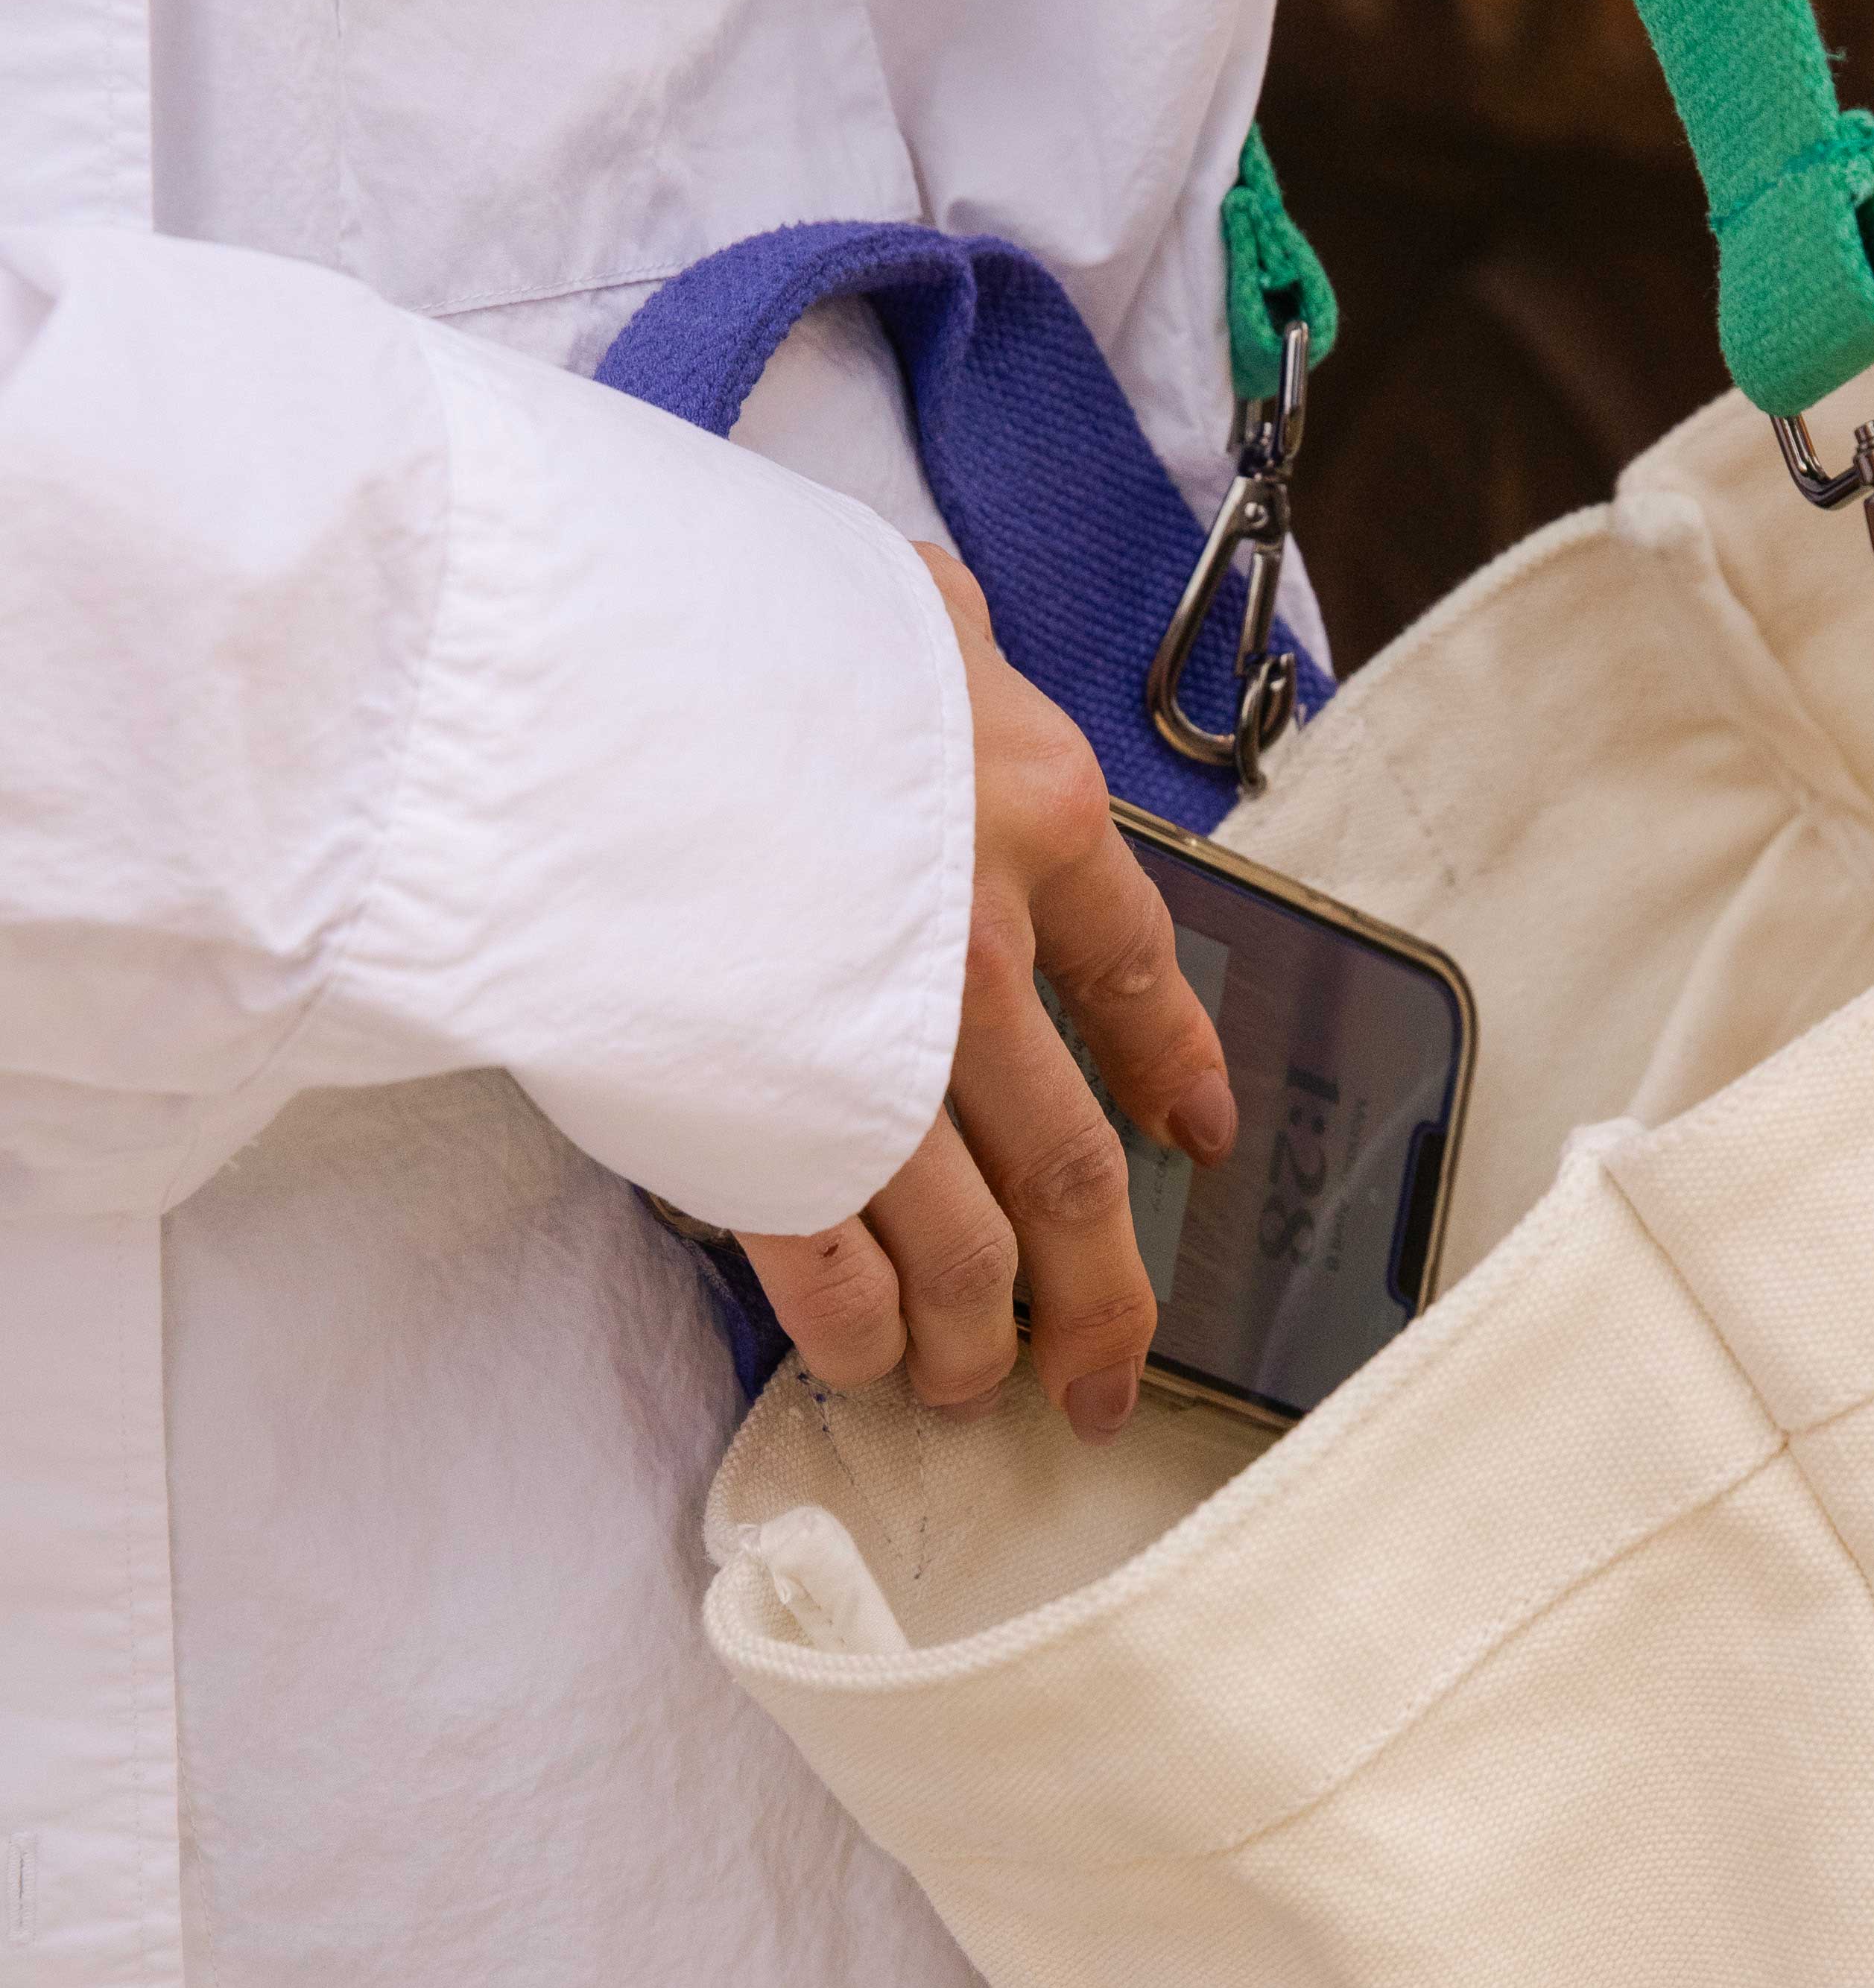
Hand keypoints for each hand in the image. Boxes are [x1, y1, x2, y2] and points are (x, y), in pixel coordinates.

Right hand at [735, 550, 1233, 1437]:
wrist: (564, 681)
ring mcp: (878, 1058)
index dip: (1173, 1067)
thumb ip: (932, 642)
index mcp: (1031, 814)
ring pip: (969, 1251)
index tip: (1195, 1137)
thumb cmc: (710, 619)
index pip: (1138, 968)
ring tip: (973, 1388)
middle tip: (1105, 1375)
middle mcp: (979, 954)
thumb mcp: (875, 599)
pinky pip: (836, 1275)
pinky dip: (859, 1337)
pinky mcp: (764, 1132)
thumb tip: (941, 630)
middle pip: (1074, 1167)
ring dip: (976, 1340)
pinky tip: (867, 1363)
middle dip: (1102, 1296)